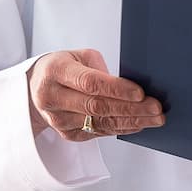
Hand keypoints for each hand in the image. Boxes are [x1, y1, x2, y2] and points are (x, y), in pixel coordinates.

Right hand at [26, 49, 164, 141]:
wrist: (35, 88)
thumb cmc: (63, 67)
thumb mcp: (78, 56)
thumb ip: (100, 69)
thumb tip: (131, 86)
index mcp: (55, 71)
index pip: (90, 83)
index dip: (117, 89)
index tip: (141, 92)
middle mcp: (53, 97)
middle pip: (97, 106)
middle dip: (131, 108)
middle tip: (156, 108)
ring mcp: (59, 120)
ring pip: (100, 123)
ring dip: (131, 121)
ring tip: (155, 118)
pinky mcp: (68, 134)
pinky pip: (100, 133)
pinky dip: (122, 128)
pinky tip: (139, 124)